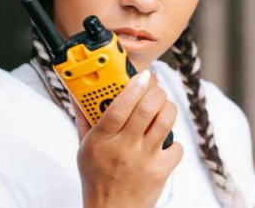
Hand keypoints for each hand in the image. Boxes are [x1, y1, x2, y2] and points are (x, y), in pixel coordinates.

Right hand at [73, 70, 182, 207]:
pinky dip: (174, 141)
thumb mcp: (84, 148)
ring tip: (163, 108)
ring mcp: (144, 160)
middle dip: (156, 91)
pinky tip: (164, 143)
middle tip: (154, 90)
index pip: (119, 106)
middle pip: (147, 108)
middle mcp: (123, 148)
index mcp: (101, 140)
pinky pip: (177, 146)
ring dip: (168, 108)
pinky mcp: (160, 171)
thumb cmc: (97, 179)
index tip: (143, 75)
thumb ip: (83, 118)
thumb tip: (77, 92)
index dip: (133, 86)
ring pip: (165, 121)